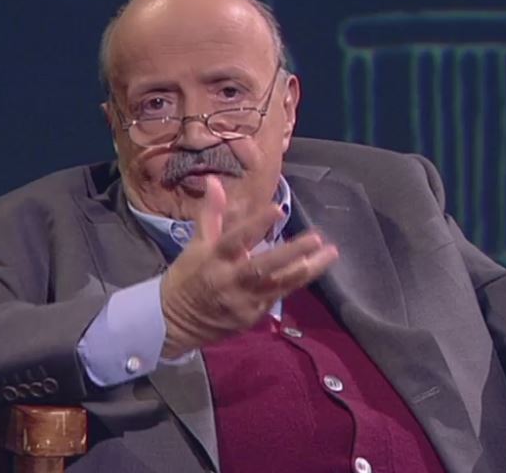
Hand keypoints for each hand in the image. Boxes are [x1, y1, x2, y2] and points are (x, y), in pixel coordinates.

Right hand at [159, 175, 338, 357]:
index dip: (255, 224)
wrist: (175, 323)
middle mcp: (230, 281)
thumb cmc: (187, 277)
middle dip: (292, 252)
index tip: (277, 208)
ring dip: (307, 269)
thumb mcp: (196, 245)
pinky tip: (315, 268)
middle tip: (317, 238)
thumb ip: (212, 214)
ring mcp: (243, 302)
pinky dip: (295, 282)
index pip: (235, 239)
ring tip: (330, 253)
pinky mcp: (252, 317)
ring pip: (280, 284)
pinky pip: (277, 296)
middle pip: (264, 266)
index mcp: (213, 259)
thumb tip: (216, 181)